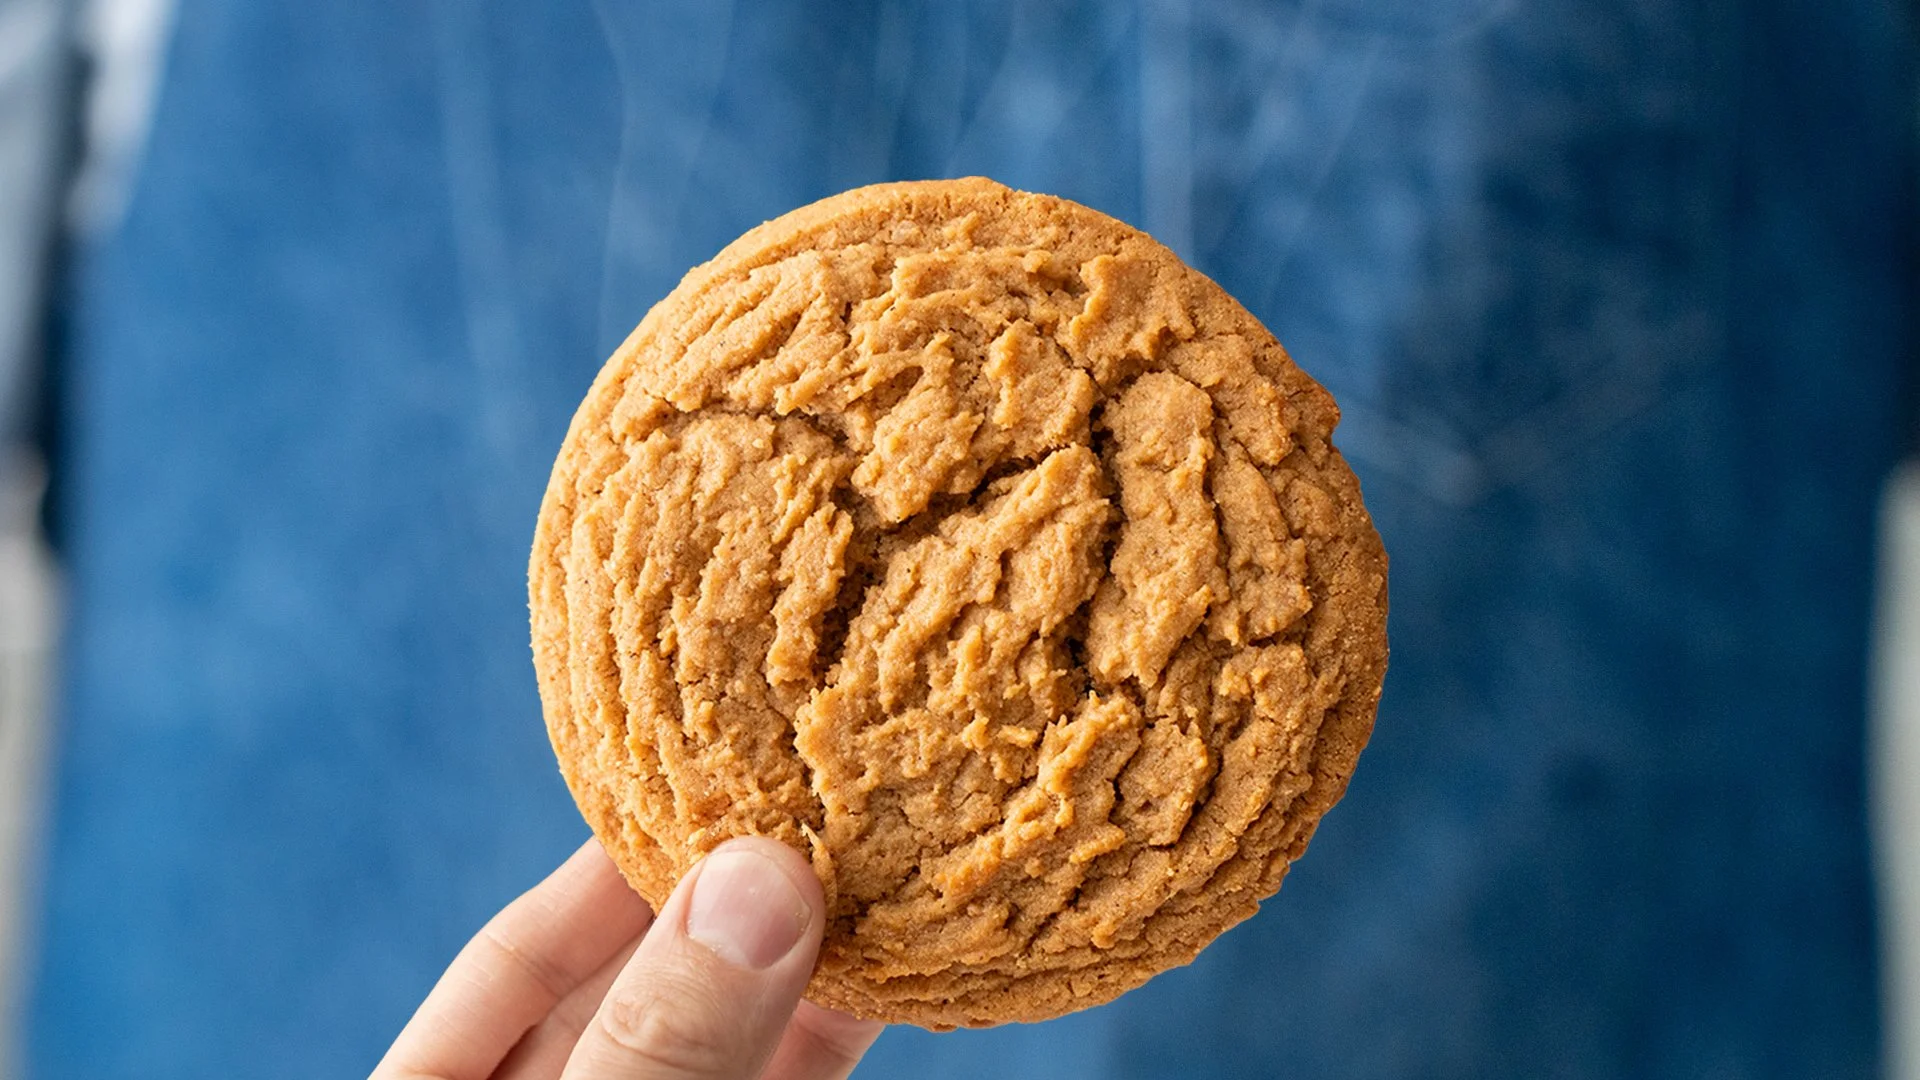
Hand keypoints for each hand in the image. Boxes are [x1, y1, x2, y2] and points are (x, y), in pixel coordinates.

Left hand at [372, 836, 883, 1079]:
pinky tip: (892, 965)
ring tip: (878, 851)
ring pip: (725, 1034)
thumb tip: (759, 877)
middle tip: (813, 787)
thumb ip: (655, 1043)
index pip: (513, 958)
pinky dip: (831, 1027)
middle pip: (632, 982)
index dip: (603, 862)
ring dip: (800, 954)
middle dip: (722, 891)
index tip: (701, 765)